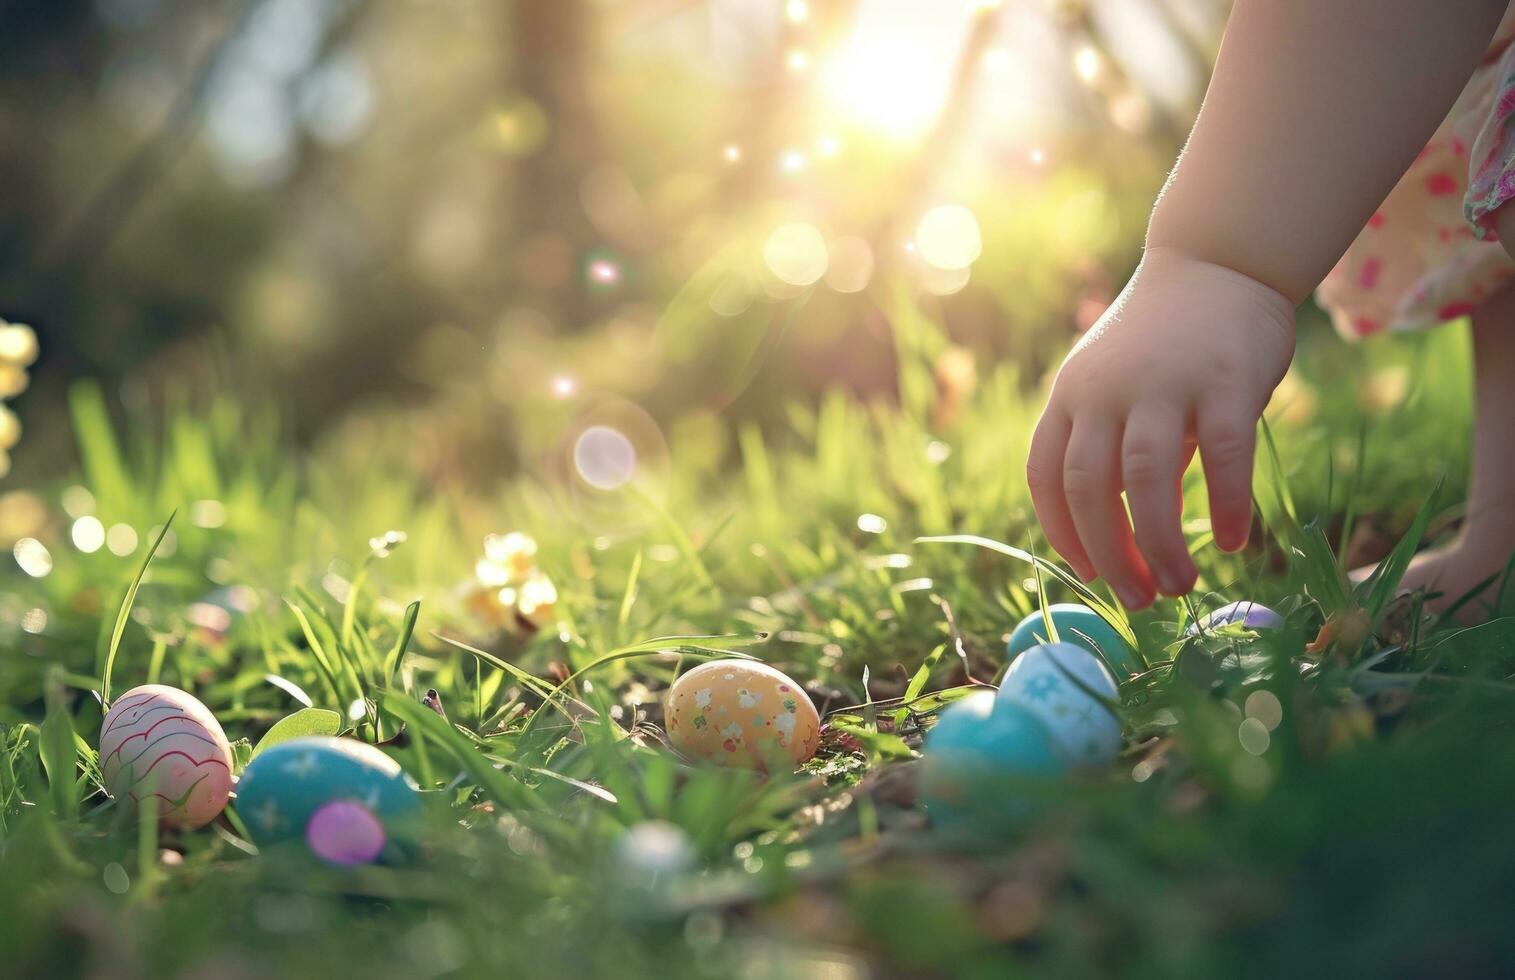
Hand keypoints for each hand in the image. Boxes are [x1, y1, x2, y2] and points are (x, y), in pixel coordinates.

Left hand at [1026, 247, 1295, 607]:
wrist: (1218, 262)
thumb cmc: (1163, 342)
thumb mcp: (1114, 387)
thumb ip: (1110, 448)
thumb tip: (1118, 537)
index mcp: (1070, 396)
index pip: (1045, 476)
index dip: (1062, 532)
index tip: (1088, 573)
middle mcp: (1105, 390)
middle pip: (1090, 489)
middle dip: (1111, 556)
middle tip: (1139, 600)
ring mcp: (1163, 383)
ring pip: (1148, 481)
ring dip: (1161, 545)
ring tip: (1180, 586)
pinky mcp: (1224, 381)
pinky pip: (1221, 456)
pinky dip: (1224, 505)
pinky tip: (1231, 541)